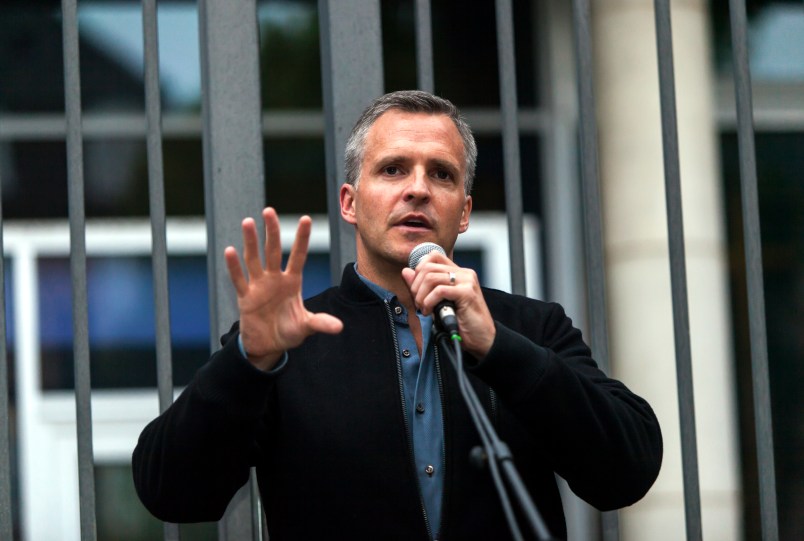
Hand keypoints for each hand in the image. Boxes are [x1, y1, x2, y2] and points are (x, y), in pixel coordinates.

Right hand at [225, 208, 342, 369]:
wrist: (268, 345)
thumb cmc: (289, 332)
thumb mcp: (306, 327)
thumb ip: (320, 323)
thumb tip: (340, 328)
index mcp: (292, 282)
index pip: (298, 256)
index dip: (302, 238)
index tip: (306, 219)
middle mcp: (275, 279)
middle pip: (273, 251)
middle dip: (272, 231)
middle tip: (269, 211)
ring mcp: (259, 286)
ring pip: (254, 259)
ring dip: (251, 242)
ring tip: (248, 222)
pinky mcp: (245, 297)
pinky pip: (239, 280)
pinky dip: (234, 267)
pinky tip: (230, 250)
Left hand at [401, 251, 495, 358]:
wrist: (482, 339)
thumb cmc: (461, 322)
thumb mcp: (436, 302)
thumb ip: (422, 286)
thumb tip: (406, 271)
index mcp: (458, 272)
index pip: (433, 256)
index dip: (418, 270)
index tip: (416, 289)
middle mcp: (464, 273)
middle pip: (428, 267)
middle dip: (416, 286)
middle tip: (418, 303)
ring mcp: (467, 281)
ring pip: (431, 277)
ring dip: (421, 296)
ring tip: (424, 309)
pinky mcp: (467, 293)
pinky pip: (439, 290)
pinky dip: (429, 302)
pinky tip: (430, 312)